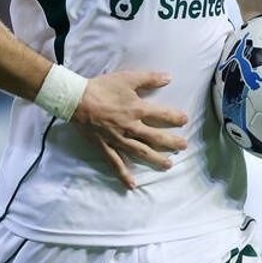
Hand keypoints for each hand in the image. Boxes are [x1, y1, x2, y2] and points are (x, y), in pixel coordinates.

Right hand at [72, 70, 188, 189]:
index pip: (161, 115)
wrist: (76, 99)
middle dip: (171, 142)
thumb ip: (149, 78)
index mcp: (137, 110)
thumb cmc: (102, 87)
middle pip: (155, 137)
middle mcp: (130, 127)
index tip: (185, 121)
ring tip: (168, 165)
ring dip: (155, 159)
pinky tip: (132, 185)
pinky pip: (116, 163)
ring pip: (140, 152)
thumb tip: (169, 77)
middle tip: (184, 146)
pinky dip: (124, 174)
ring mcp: (118, 139)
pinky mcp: (105, 146)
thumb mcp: (128, 78)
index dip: (174, 118)